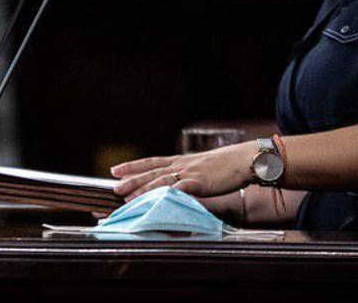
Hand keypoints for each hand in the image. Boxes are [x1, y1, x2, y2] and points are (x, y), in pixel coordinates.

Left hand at [109, 140, 257, 200]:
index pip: (151, 162)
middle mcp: (181, 165)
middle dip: (131, 179)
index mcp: (180, 161)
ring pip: (161, 180)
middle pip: (151, 171)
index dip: (132, 166)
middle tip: (114, 185)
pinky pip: (180, 188)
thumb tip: (177, 185)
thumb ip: (187, 176)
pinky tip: (157, 198)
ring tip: (128, 195)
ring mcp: (189, 172)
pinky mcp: (200, 181)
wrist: (244, 159)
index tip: (115, 169)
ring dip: (143, 188)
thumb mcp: (201, 168)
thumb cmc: (225, 166)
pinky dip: (167, 193)